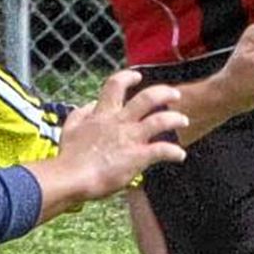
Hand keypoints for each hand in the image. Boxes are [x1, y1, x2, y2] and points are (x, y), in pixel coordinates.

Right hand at [55, 70, 187, 201]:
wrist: (71, 178)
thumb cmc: (69, 157)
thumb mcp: (70, 129)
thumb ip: (81, 114)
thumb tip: (90, 104)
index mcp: (102, 114)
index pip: (115, 85)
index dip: (128, 77)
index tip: (137, 76)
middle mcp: (119, 122)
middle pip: (147, 98)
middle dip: (164, 93)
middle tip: (175, 94)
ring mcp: (130, 138)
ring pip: (160, 120)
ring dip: (175, 119)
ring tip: (183, 120)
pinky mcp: (137, 156)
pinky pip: (162, 150)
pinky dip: (174, 152)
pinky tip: (180, 155)